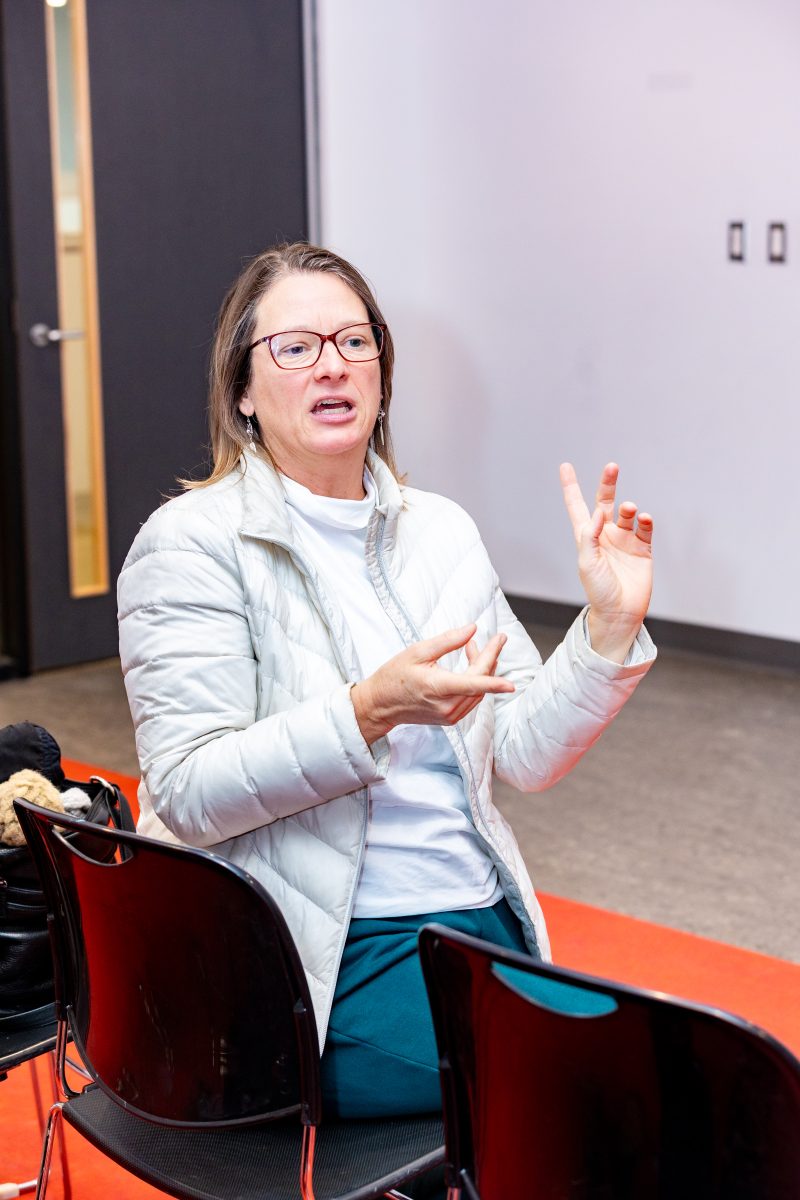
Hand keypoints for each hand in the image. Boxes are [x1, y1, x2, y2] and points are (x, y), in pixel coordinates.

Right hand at [351, 625, 513, 743]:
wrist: (380, 705)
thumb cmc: (395, 675)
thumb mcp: (417, 652)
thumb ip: (447, 641)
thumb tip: (473, 629)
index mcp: (438, 688)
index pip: (472, 685)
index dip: (494, 683)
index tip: (511, 684)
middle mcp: (447, 706)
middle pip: (480, 683)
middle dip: (491, 659)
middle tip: (498, 638)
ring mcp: (450, 715)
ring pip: (478, 691)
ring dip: (483, 668)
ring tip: (474, 647)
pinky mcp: (451, 718)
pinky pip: (472, 698)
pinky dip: (476, 681)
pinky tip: (470, 663)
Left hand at [560, 462, 653, 662]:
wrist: (620, 612)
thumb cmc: (598, 590)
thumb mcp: (587, 563)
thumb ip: (590, 536)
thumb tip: (600, 512)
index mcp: (587, 537)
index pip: (577, 506)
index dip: (571, 487)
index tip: (565, 466)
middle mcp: (605, 535)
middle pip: (606, 502)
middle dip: (608, 484)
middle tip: (612, 467)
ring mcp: (625, 540)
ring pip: (628, 514)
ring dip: (629, 508)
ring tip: (630, 510)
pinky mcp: (643, 549)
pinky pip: (644, 528)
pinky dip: (645, 521)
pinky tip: (643, 519)